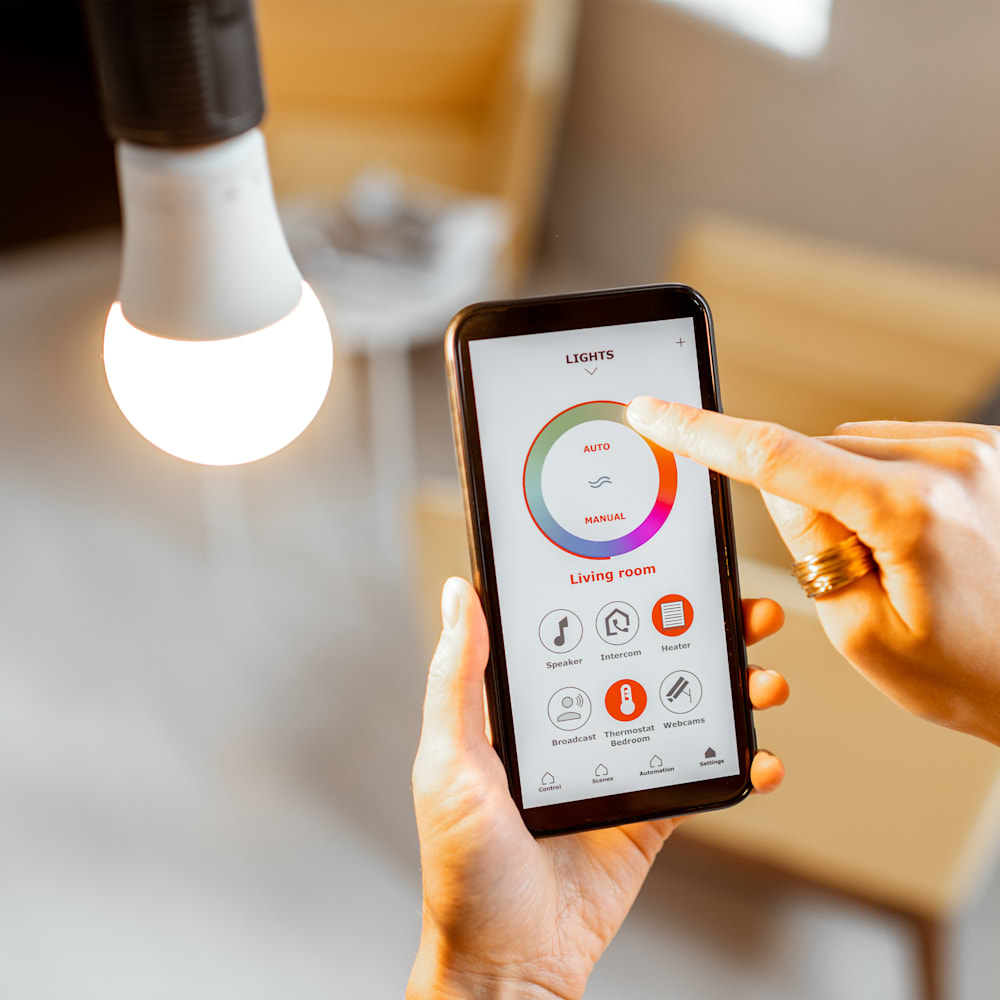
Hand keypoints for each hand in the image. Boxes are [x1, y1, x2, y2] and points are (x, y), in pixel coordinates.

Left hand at [407, 578, 787, 999]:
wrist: (509, 963)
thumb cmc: (464, 868)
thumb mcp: (450, 764)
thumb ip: (457, 681)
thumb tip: (461, 594)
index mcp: (530, 707)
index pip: (580, 630)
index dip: (621, 593)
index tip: (658, 561)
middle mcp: (577, 725)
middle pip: (647, 660)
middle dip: (700, 631)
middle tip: (742, 611)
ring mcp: (618, 767)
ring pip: (685, 709)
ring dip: (731, 688)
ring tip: (764, 674)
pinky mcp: (649, 813)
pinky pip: (703, 779)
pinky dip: (742, 765)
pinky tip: (764, 758)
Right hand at [627, 397, 999, 745]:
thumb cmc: (973, 673)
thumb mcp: (862, 632)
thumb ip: (808, 549)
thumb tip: (779, 484)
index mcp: (912, 510)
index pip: (776, 457)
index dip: (701, 433)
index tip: (654, 411)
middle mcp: (953, 460)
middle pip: (820, 453)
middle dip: (809, 502)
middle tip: (851, 569)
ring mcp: (978, 448)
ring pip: (855, 448)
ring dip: (848, 492)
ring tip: (896, 558)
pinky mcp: (987, 447)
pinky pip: (898, 447)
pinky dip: (884, 483)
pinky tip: (916, 534)